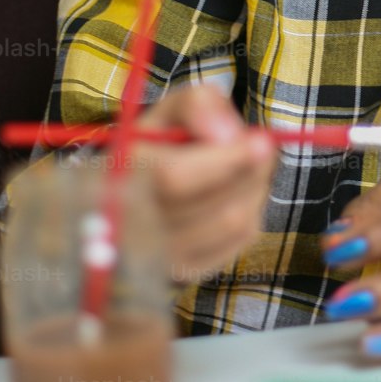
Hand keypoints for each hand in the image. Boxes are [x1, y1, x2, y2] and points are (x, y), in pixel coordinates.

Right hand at [133, 87, 275, 283]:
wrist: (119, 200)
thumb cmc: (149, 147)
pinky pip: (239, 242)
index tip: (261, 141)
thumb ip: (196, 105)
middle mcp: (132, 229)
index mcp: (119, 179)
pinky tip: (235, 194)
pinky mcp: (183, 276)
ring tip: (247, 167)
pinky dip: (250, 212)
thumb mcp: (164, 112)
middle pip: (218, 209)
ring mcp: (159, 262)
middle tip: (260, 146)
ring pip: (235, 225)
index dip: (227, 160)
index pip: (177, 178)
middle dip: (252, 172)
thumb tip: (230, 134)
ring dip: (254, 189)